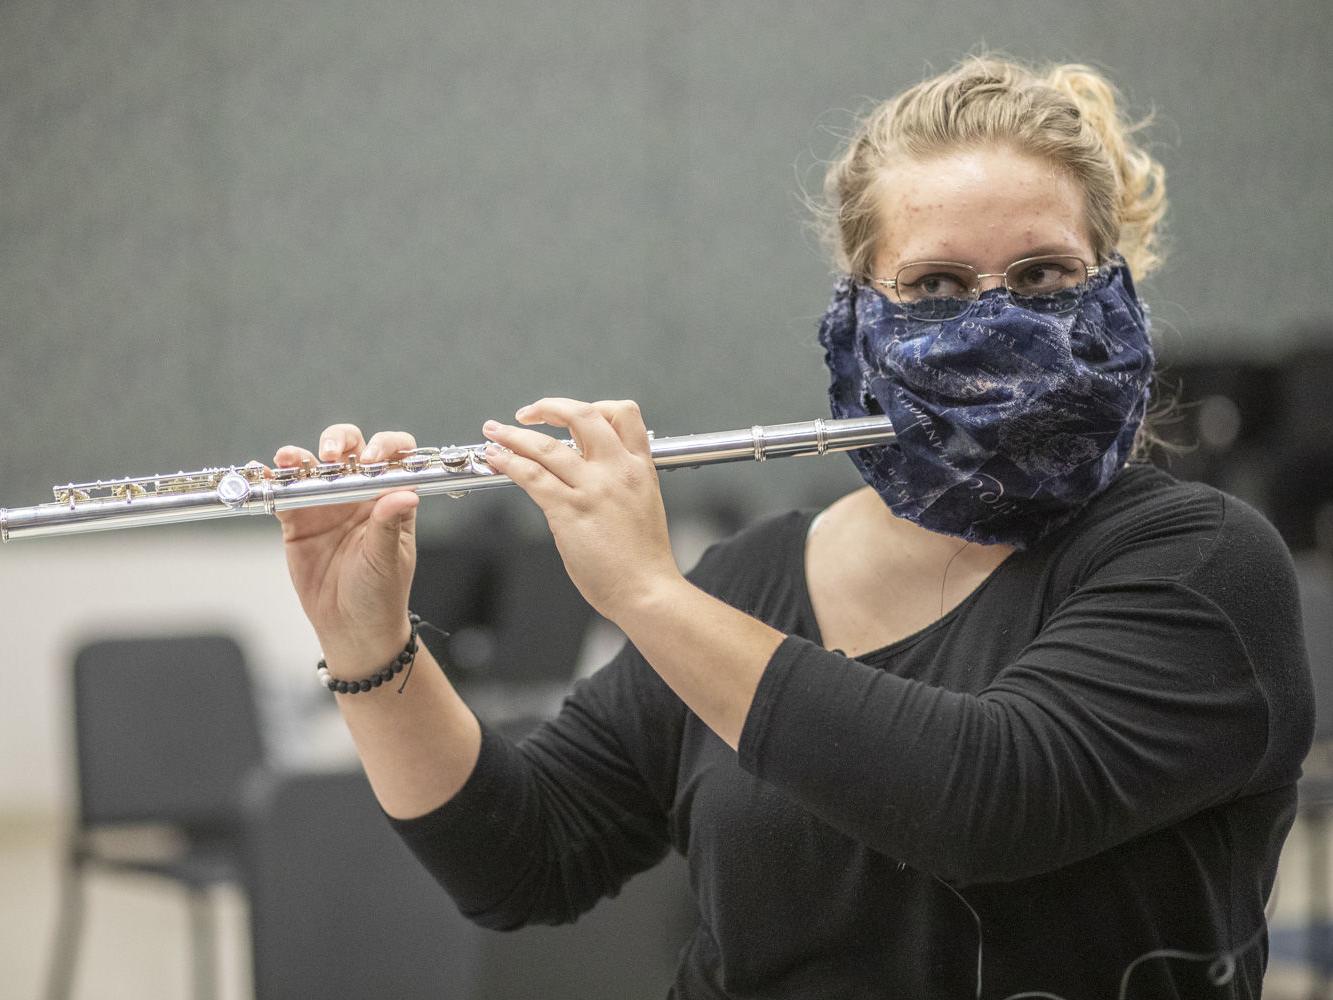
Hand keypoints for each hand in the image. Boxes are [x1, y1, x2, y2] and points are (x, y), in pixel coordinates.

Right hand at [271, 423, 420, 673]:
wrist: (350, 627)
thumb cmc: (380, 593)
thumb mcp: (386, 559)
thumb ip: (389, 523)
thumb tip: (406, 495)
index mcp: (389, 497)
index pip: (394, 456)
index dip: (386, 447)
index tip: (373, 459)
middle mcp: (359, 493)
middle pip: (351, 449)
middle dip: (340, 441)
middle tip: (333, 456)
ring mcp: (327, 503)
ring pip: (314, 466)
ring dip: (301, 456)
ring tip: (291, 459)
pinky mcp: (298, 520)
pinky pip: (284, 493)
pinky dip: (274, 481)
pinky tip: (266, 473)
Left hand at [480, 398, 682, 621]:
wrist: (647, 590)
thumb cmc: (644, 559)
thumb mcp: (643, 504)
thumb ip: (618, 481)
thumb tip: (585, 470)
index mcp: (640, 467)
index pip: (623, 413)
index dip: (593, 406)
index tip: (570, 415)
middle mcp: (617, 470)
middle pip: (582, 415)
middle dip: (549, 407)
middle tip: (529, 412)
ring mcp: (593, 489)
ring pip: (547, 446)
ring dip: (514, 435)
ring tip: (495, 433)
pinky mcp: (569, 511)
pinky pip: (532, 476)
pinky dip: (509, 462)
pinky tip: (497, 459)